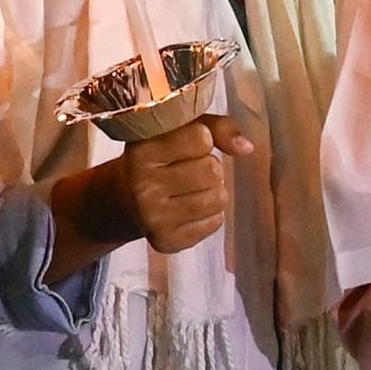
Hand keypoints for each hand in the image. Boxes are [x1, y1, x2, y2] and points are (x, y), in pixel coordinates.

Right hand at [47, 115, 253, 281]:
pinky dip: (210, 214)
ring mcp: (152, 217)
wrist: (123, 198)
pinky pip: (215, 223)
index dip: (201, 138)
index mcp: (140, 149)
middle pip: (212, 170)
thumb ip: (215, 127)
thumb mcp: (176, 130)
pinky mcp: (166, 241)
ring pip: (218, 198)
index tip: (184, 143)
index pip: (201, 137)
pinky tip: (187, 207)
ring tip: (192, 187)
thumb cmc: (158, 156)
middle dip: (209, 166)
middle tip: (188, 168)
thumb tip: (247, 148)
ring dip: (213, 190)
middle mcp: (142, 185)